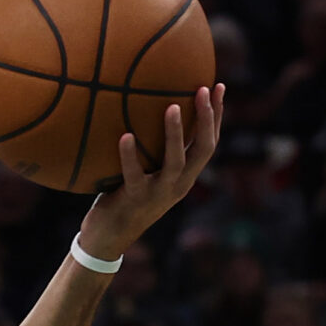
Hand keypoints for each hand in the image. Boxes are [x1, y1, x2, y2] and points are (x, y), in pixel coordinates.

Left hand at [78, 84, 224, 261]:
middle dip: (207, 118)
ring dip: (175, 134)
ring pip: (176, 162)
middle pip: (203, 149)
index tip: (218, 85)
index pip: (209, 143)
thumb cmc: (123, 200)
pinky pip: (133, 175)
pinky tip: (125, 135)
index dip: (217, 116)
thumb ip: (152, 152)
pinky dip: (129, 155)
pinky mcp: (134, 199)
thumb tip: (144, 111)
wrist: (107, 240)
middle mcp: (178, 185)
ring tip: (172, 106)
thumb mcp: (146, 175)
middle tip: (203, 89)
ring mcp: (157, 194)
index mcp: (185, 178)